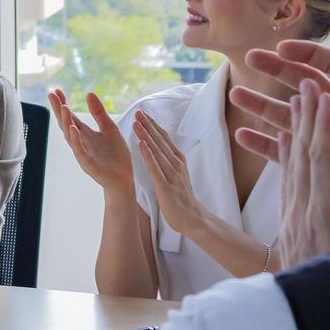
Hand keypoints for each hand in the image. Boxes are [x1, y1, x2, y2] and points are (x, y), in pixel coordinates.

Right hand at [48, 88, 133, 194]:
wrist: (125, 179)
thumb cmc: (116, 155)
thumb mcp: (109, 128)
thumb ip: (99, 112)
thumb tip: (89, 93)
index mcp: (84, 133)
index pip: (70, 116)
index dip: (62, 103)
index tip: (56, 90)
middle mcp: (80, 141)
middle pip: (65, 123)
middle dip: (58, 109)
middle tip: (52, 94)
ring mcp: (82, 152)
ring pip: (70, 136)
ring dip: (66, 121)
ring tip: (64, 107)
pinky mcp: (88, 164)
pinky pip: (79, 151)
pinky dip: (75, 140)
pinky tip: (73, 129)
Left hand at [133, 113, 212, 235]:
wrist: (193, 218)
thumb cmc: (182, 196)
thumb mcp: (176, 173)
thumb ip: (169, 159)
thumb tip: (159, 145)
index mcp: (178, 160)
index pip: (164, 139)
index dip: (153, 125)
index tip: (143, 113)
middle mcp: (176, 164)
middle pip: (160, 141)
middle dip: (149, 126)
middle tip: (138, 111)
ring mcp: (171, 175)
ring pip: (157, 152)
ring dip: (146, 136)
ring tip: (136, 123)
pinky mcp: (165, 186)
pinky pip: (155, 168)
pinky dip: (148, 155)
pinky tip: (141, 144)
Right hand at [238, 26, 329, 233]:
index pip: (326, 64)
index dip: (302, 53)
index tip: (278, 48)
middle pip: (300, 85)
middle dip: (273, 71)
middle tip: (247, 60)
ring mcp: (323, 139)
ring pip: (285, 115)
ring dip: (259, 104)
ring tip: (234, 97)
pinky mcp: (312, 165)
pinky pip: (281, 149)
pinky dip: (260, 142)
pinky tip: (241, 136)